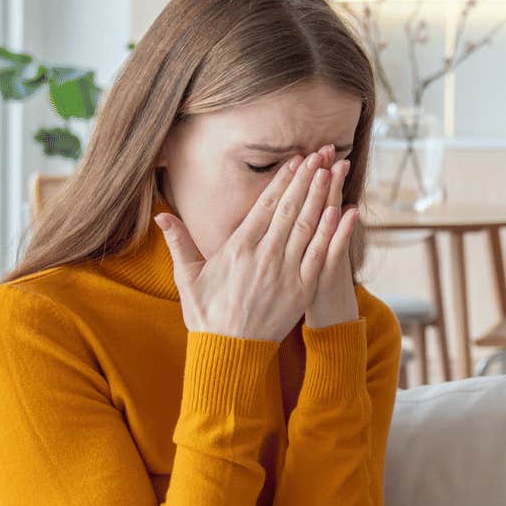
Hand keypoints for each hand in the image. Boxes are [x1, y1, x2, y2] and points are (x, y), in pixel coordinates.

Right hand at [154, 150, 334, 341]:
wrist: (229, 352)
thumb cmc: (207, 315)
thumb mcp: (187, 277)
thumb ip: (178, 242)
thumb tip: (161, 214)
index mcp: (238, 248)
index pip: (265, 206)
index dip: (283, 181)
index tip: (295, 161)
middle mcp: (264, 256)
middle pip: (290, 209)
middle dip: (306, 179)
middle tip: (320, 153)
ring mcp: (286, 272)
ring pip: (308, 227)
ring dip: (321, 197)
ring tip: (332, 171)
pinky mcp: (302, 290)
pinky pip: (322, 255)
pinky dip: (334, 233)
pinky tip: (343, 212)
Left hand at [304, 145, 360, 329]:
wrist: (330, 326)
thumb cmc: (315, 294)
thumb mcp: (313, 265)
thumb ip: (307, 237)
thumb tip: (304, 210)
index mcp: (310, 241)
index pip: (309, 202)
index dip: (310, 177)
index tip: (313, 151)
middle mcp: (320, 246)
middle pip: (320, 204)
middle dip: (323, 176)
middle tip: (329, 147)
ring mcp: (325, 260)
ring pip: (330, 222)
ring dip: (334, 195)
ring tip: (339, 167)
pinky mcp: (328, 279)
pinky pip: (336, 252)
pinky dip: (342, 233)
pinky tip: (349, 213)